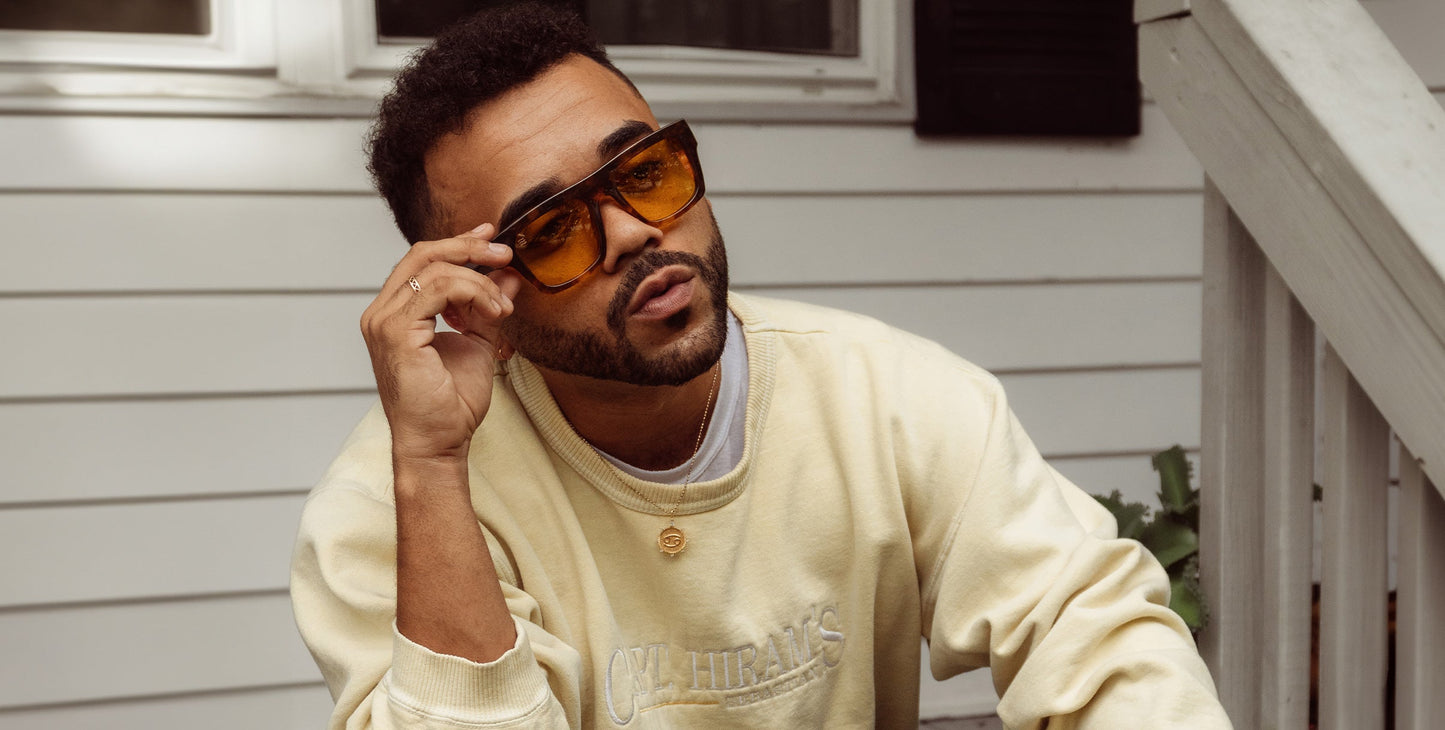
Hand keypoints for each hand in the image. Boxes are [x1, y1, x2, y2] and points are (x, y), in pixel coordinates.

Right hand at [360, 223, 522, 462]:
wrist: (439, 443)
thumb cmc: (451, 405)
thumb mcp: (478, 345)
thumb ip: (487, 309)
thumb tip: (508, 277)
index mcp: (396, 313)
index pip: (422, 262)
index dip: (458, 244)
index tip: (492, 239)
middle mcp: (382, 313)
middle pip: (423, 254)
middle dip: (469, 248)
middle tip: (504, 253)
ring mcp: (384, 321)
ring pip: (433, 269)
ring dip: (479, 280)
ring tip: (503, 308)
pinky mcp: (394, 332)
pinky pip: (436, 290)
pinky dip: (472, 292)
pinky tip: (493, 312)